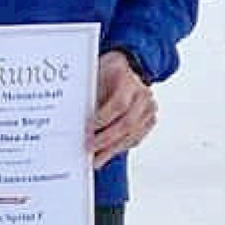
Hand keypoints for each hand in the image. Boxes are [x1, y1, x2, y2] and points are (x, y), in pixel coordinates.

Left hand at [89, 50, 156, 168]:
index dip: (103, 118)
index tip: (87, 129)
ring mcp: (149, 108)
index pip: (119, 104)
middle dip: (106, 139)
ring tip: (96, 159)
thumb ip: (90, 93)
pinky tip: (108, 153)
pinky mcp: (150, 119)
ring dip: (113, 148)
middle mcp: (143, 95)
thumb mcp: (96, 74)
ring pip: (133, 134)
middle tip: (89, 148)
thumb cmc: (107, 70)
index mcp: (128, 80)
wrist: (128, 65)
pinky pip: (137, 138)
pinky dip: (121, 147)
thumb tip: (74, 117)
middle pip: (127, 123)